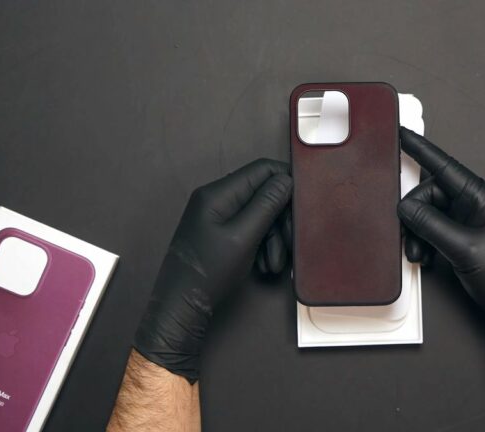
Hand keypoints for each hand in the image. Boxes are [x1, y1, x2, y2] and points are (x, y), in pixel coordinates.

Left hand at [133, 159, 292, 381]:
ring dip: (272, 237)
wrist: (182, 307)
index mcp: (218, 193)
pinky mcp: (219, 233)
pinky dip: (261, 245)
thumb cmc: (210, 271)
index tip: (302, 206)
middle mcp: (216, 198)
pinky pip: (248, 229)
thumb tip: (286, 179)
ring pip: (258, 214)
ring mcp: (216, 216)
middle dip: (279, 219)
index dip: (286, 182)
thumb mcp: (243, 237)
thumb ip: (266, 205)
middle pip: (262, 194)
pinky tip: (265, 266)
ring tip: (275, 265)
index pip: (262, 169)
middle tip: (289, 245)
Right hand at [397, 127, 484, 369]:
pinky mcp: (469, 239)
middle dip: (415, 216)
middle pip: (433, 195)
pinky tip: (427, 258)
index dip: (422, 150)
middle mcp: (480, 206)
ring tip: (419, 255)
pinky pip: (438, 231)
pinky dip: (427, 243)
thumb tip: (406, 206)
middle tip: (408, 237)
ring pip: (432, 215)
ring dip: (419, 234)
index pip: (447, 167)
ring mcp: (475, 222)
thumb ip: (431, 224)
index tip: (402, 134)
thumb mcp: (464, 250)